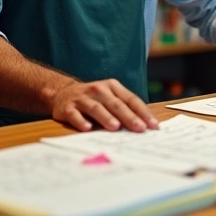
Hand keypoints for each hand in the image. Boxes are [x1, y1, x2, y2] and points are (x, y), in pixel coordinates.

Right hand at [42, 79, 158, 132]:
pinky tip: (88, 128)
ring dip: (106, 117)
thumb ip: (124, 109)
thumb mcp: (109, 98)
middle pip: (116, 104)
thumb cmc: (93, 99)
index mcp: (112, 87)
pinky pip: (75, 115)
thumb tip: (144, 126)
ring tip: (116, 127)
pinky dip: (81, 121)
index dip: (143, 112)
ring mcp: (82, 98)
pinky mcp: (67, 108)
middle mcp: (98, 90)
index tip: (153, 125)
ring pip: (96, 108)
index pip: (131, 99)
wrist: (62, 93)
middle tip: (139, 128)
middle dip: (129, 116)